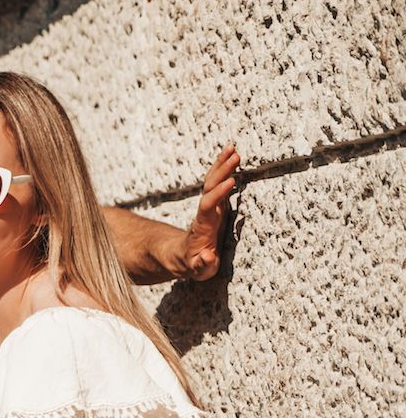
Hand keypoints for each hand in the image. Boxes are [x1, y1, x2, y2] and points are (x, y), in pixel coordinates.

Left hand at [180, 144, 239, 281]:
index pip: (208, 206)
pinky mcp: (214, 204)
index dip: (218, 194)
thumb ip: (201, 264)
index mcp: (203, 226)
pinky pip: (216, 183)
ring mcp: (209, 206)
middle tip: (235, 155)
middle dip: (222, 171)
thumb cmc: (193, 265)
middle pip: (210, 188)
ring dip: (221, 165)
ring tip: (233, 148)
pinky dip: (222, 169)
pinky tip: (231, 156)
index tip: (231, 182)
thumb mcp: (198, 269)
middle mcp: (205, 212)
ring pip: (213, 182)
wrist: (182, 256)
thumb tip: (206, 258)